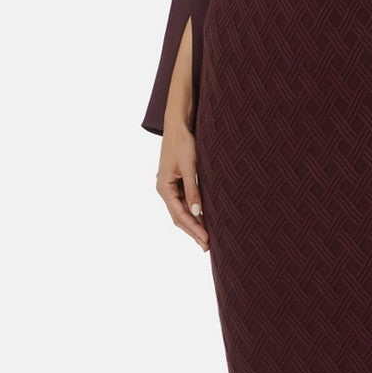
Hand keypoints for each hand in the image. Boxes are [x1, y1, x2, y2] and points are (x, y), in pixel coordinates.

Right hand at [156, 126, 208, 250]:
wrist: (177, 125)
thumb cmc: (183, 142)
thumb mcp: (190, 166)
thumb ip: (193, 190)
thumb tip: (197, 212)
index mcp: (164, 187)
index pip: (180, 215)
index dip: (194, 229)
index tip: (207, 240)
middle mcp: (164, 190)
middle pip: (178, 218)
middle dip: (193, 232)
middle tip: (208, 247)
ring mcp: (169, 187)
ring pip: (180, 213)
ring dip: (192, 225)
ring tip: (206, 239)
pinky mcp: (175, 183)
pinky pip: (182, 204)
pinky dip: (192, 214)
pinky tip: (202, 220)